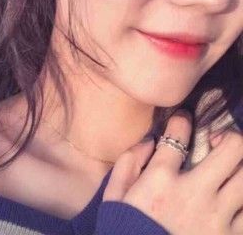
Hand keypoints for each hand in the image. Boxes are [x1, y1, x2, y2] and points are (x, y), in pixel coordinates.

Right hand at [103, 110, 242, 234]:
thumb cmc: (125, 230)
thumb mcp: (114, 196)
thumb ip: (127, 163)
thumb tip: (147, 141)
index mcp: (160, 178)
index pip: (179, 134)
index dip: (182, 120)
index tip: (183, 120)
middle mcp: (194, 191)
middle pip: (233, 149)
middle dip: (229, 136)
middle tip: (218, 141)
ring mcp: (217, 217)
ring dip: (241, 167)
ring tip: (231, 169)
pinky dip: (242, 200)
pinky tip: (233, 197)